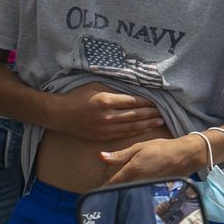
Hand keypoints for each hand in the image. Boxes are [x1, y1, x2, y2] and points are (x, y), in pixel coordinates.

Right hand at [52, 86, 166, 140]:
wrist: (59, 114)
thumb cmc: (76, 96)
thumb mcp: (94, 85)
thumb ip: (113, 88)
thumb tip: (131, 89)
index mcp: (106, 100)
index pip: (133, 101)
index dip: (147, 102)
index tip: (157, 100)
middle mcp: (107, 116)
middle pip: (135, 115)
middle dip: (151, 113)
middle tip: (164, 112)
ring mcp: (105, 128)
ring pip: (132, 127)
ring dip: (147, 124)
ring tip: (160, 121)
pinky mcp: (102, 137)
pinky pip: (123, 135)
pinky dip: (136, 132)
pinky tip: (144, 130)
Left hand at [99, 135, 205, 185]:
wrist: (185, 155)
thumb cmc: (162, 148)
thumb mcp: (139, 147)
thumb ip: (120, 155)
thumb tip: (101, 157)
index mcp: (133, 169)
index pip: (114, 182)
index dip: (104, 188)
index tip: (95, 193)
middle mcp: (139, 180)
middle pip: (121, 190)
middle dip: (113, 193)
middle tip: (105, 194)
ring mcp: (148, 186)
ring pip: (131, 193)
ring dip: (124, 194)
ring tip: (117, 195)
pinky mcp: (155, 189)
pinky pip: (142, 194)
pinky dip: (135, 194)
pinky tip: (133, 193)